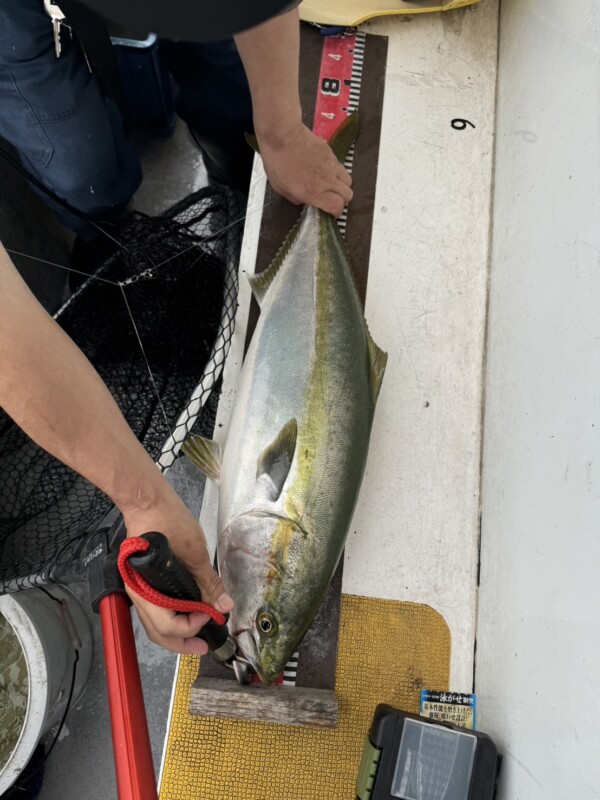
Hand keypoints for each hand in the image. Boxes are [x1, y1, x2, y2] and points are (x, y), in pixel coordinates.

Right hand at [122, 489, 233, 654]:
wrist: (148, 500)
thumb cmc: (167, 521)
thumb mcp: (195, 552)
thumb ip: (209, 583)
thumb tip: (224, 606)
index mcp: (145, 589)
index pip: (166, 625)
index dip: (190, 628)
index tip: (209, 618)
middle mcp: (137, 593)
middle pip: (157, 632)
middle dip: (181, 643)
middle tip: (203, 647)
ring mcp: (138, 588)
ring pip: (154, 623)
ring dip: (176, 632)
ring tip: (197, 634)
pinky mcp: (142, 581)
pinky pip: (154, 609)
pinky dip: (170, 617)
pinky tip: (185, 613)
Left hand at [257, 123, 352, 216]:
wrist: (282, 135)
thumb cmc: (278, 160)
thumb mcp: (281, 188)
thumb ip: (296, 198)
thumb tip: (304, 200)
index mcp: (313, 192)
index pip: (337, 206)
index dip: (337, 212)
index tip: (332, 213)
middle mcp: (326, 180)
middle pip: (348, 195)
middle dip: (342, 200)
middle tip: (333, 200)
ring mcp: (331, 165)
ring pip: (347, 180)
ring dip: (342, 186)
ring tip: (331, 185)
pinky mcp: (331, 153)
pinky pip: (340, 166)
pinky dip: (336, 172)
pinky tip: (324, 170)